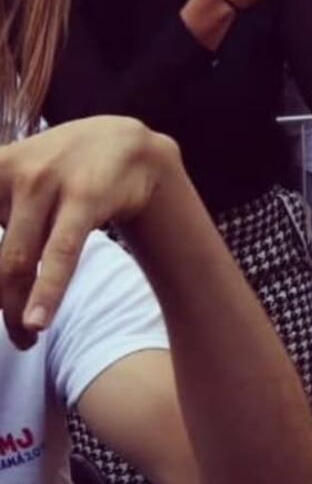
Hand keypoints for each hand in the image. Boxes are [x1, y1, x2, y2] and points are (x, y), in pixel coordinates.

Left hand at [0, 118, 179, 349]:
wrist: (127, 144)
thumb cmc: (60, 169)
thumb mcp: (14, 176)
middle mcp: (9, 172)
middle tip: (11, 334)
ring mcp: (45, 182)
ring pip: (19, 261)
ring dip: (16, 308)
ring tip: (26, 339)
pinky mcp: (84, 197)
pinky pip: (61, 252)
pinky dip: (48, 291)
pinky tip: (38, 321)